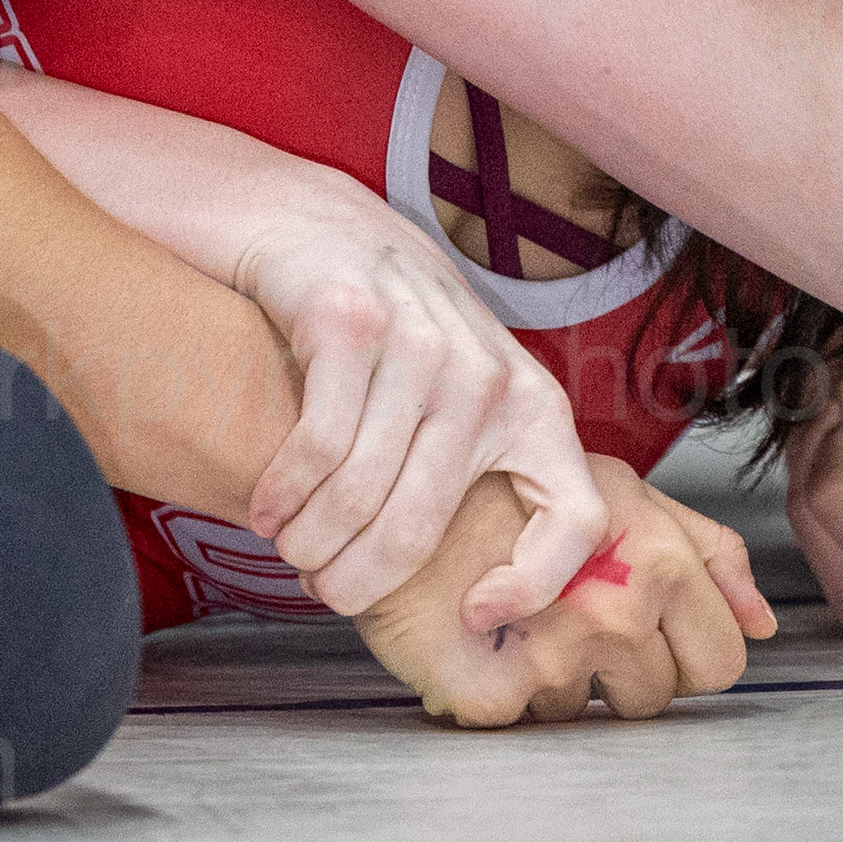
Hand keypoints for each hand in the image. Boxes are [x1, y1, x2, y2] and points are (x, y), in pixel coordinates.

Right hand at [226, 176, 608, 632]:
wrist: (323, 227)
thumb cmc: (396, 332)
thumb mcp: (466, 391)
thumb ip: (481, 469)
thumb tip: (481, 605)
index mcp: (532, 405)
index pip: (575, 515)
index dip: (535, 583)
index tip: (473, 614)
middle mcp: (485, 376)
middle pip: (421, 527)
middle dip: (358, 581)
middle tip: (325, 591)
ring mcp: (420, 344)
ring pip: (360, 494)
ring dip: (311, 542)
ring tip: (291, 551)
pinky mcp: (350, 322)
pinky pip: (316, 446)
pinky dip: (283, 494)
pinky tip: (267, 509)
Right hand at [355, 461, 777, 726]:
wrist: (392, 485)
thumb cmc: (508, 482)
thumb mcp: (619, 490)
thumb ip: (705, 551)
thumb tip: (763, 621)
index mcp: (657, 559)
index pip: (722, 660)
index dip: (690, 651)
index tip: (649, 630)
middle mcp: (613, 611)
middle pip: (658, 698)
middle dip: (626, 671)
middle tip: (573, 617)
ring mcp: (551, 659)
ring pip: (588, 718)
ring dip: (560, 682)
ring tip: (521, 620)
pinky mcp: (491, 698)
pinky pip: (525, 728)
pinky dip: (503, 694)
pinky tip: (484, 640)